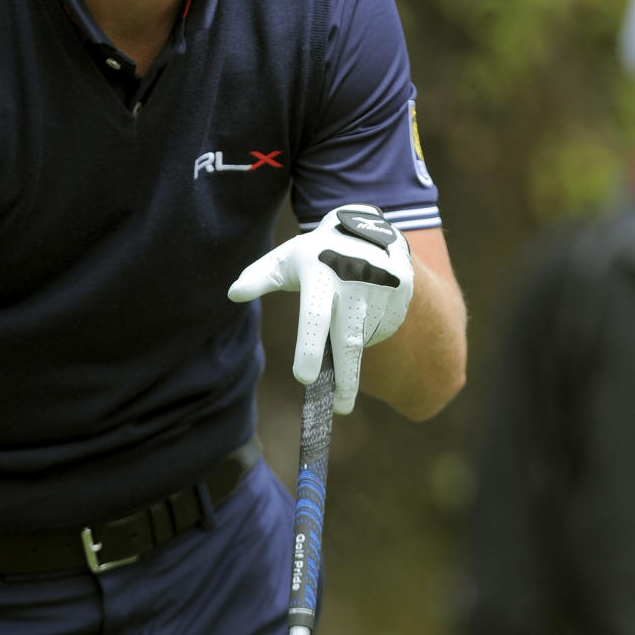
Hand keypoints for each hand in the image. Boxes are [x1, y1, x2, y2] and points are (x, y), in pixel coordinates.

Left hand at [229, 204, 413, 413]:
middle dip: (345, 379)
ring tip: (343, 339)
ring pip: (364, 338)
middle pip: (349, 341)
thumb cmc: (317, 252)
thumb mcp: (287, 259)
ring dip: (351, 353)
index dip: (310, 347)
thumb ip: (259, 277)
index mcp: (320, 276)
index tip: (305, 378)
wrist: (368, 227)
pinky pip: (381, 329)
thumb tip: (233, 293)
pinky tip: (363, 313)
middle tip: (338, 407)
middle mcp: (354, 283)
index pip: (315, 316)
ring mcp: (381, 290)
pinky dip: (368, 333)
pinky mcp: (400, 296)